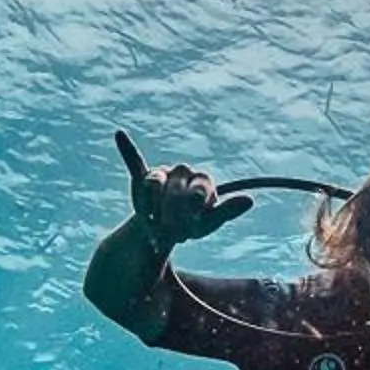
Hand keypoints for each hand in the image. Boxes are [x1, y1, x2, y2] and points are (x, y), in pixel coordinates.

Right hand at [116, 128, 251, 249]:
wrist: (164, 230)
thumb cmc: (191, 225)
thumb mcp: (208, 223)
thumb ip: (225, 211)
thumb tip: (250, 200)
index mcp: (203, 181)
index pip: (198, 193)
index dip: (191, 214)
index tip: (188, 232)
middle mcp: (184, 171)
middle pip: (175, 192)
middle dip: (170, 219)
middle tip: (170, 234)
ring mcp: (162, 173)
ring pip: (152, 186)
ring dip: (150, 209)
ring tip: (152, 224)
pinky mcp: (142, 177)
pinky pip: (134, 162)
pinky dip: (127, 150)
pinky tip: (119, 134)